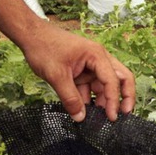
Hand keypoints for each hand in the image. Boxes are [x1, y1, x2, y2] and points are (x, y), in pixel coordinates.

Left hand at [20, 21, 135, 121]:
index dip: (114, 100)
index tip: (112, 117)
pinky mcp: (83, 71)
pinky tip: (85, 111)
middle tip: (124, 115)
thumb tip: (80, 117)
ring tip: (99, 119)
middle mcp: (99, 59)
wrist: (30, 35)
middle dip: (124, 97)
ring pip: (105, 85)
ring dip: (104, 101)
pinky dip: (90, 99)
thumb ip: (70, 98)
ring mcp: (91, 65)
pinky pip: (91, 87)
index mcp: (96, 55)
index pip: (113, 80)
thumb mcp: (56, 75)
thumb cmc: (44, 47)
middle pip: (121, 78)